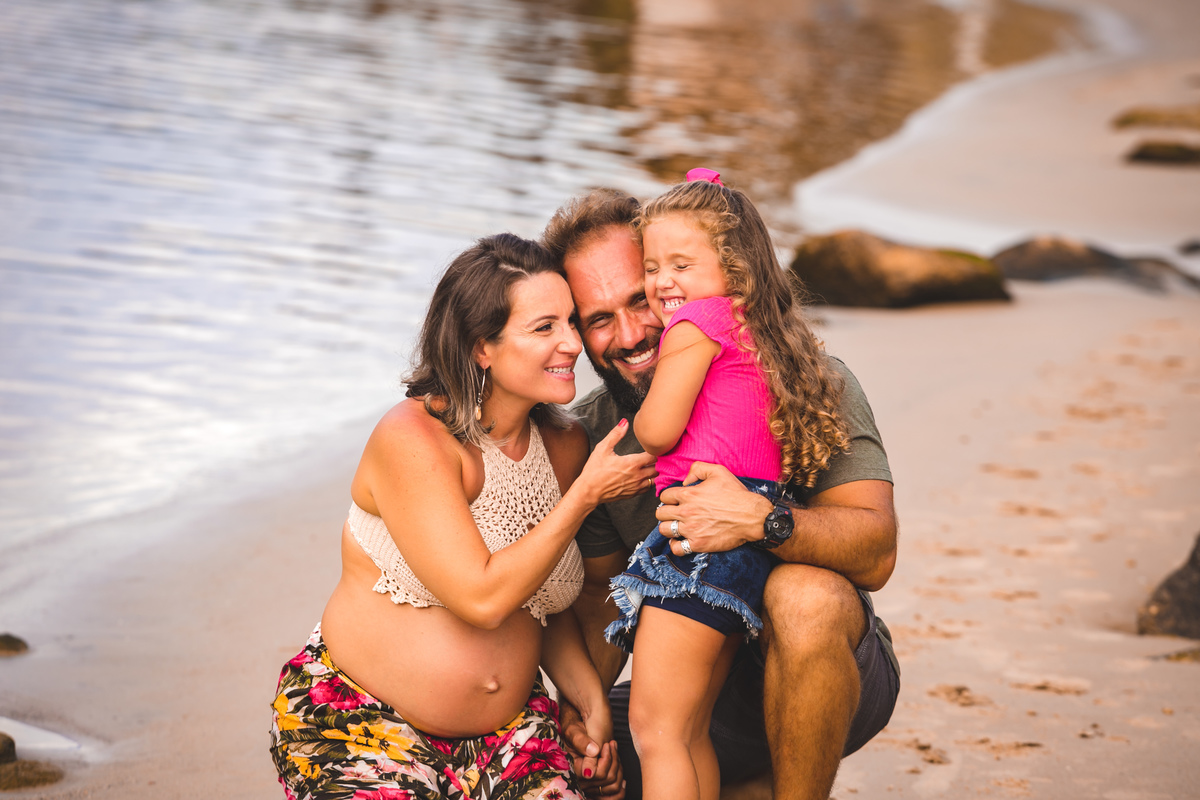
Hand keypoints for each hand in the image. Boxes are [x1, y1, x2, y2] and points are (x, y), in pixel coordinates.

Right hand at [560, 698, 624, 797]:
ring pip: (613, 785)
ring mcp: (590, 781)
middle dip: (613, 761)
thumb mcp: (575, 731)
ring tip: (613, 749)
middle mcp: (581, 779)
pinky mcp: (598, 780)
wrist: (582, 721)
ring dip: (617, 766)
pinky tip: (616, 759)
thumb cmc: (576, 723)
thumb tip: (589, 772)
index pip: (595, 775)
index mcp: (573, 769)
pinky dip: (619, 772)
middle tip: (610, 744)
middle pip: (606, 781)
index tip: (606, 744)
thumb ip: (581, 746)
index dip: (605, 761)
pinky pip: (614, 786)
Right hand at [577, 420, 656, 505]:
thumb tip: (624, 422)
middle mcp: (637, 476)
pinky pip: (649, 488)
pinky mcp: (633, 494)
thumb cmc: (594, 471)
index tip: (656, 445)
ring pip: (655, 479)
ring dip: (656, 472)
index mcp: (632, 463)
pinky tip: (646, 475)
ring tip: (654, 465)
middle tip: (658, 454)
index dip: (657, 449)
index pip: (654, 455)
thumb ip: (615, 434)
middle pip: (658, 468)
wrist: (589, 492)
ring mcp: (636, 486)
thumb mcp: (602, 449)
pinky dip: (650, 481)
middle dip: (660, 461)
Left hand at [656, 462, 772, 555]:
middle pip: (660, 513)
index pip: (664, 497)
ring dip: (668, 527)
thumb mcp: (718, 471)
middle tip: (674, 513)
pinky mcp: (699, 544)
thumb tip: (685, 480)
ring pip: (664, 530)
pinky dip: (675, 545)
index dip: (669, 498)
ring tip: (676, 526)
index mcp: (688, 494)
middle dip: (665, 512)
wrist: (752, 516)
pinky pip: (676, 548)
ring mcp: (691, 529)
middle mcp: (686, 512)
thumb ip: (697, 468)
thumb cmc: (736, 494)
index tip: (675, 501)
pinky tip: (680, 540)